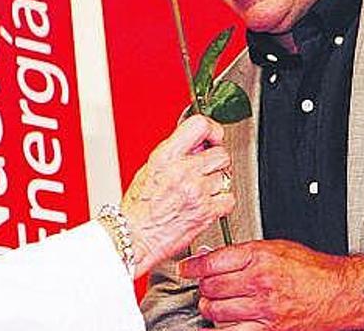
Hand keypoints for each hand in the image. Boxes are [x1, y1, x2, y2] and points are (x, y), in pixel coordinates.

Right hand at [122, 115, 234, 277]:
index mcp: (166, 156)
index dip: (212, 130)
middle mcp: (183, 172)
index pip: (200, 126)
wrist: (134, 237)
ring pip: (226, 176)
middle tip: (206, 169)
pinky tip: (207, 204)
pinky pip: (229, 199)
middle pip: (220, 153)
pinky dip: (221, 203)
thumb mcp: (149, 169)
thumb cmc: (137, 208)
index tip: (213, 137)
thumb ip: (173, 154)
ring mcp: (197, 192)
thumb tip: (196, 143)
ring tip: (200, 191)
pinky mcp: (206, 212)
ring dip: (216, 183)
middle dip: (215, 161)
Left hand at [178, 240, 363, 329]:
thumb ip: (244, 252)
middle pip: (211, 287)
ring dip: (211, 308)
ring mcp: (263, 309)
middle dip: (204, 287)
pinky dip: (221, 330)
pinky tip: (220, 324)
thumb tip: (214, 257)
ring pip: (217, 311)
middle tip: (206, 286)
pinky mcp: (270, 330)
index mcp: (259, 257)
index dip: (193, 266)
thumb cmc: (312, 270)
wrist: (340, 293)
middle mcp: (259, 283)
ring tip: (215, 304)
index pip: (212, 262)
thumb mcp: (277, 248)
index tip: (186, 269)